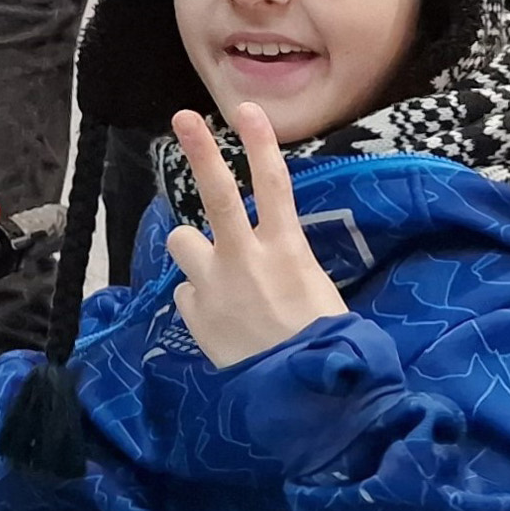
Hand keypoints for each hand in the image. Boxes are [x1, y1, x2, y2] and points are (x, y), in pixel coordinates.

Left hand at [164, 104, 349, 369]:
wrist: (302, 401)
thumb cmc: (327, 346)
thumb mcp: (320, 295)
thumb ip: (289, 266)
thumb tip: (276, 258)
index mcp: (287, 252)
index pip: (274, 185)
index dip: (259, 144)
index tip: (246, 109)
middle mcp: (245, 260)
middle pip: (216, 194)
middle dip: (199, 152)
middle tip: (183, 118)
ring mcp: (214, 286)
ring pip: (182, 239)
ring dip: (192, 248)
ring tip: (212, 268)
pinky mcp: (194, 315)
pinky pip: (185, 291)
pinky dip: (197, 297)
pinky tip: (218, 318)